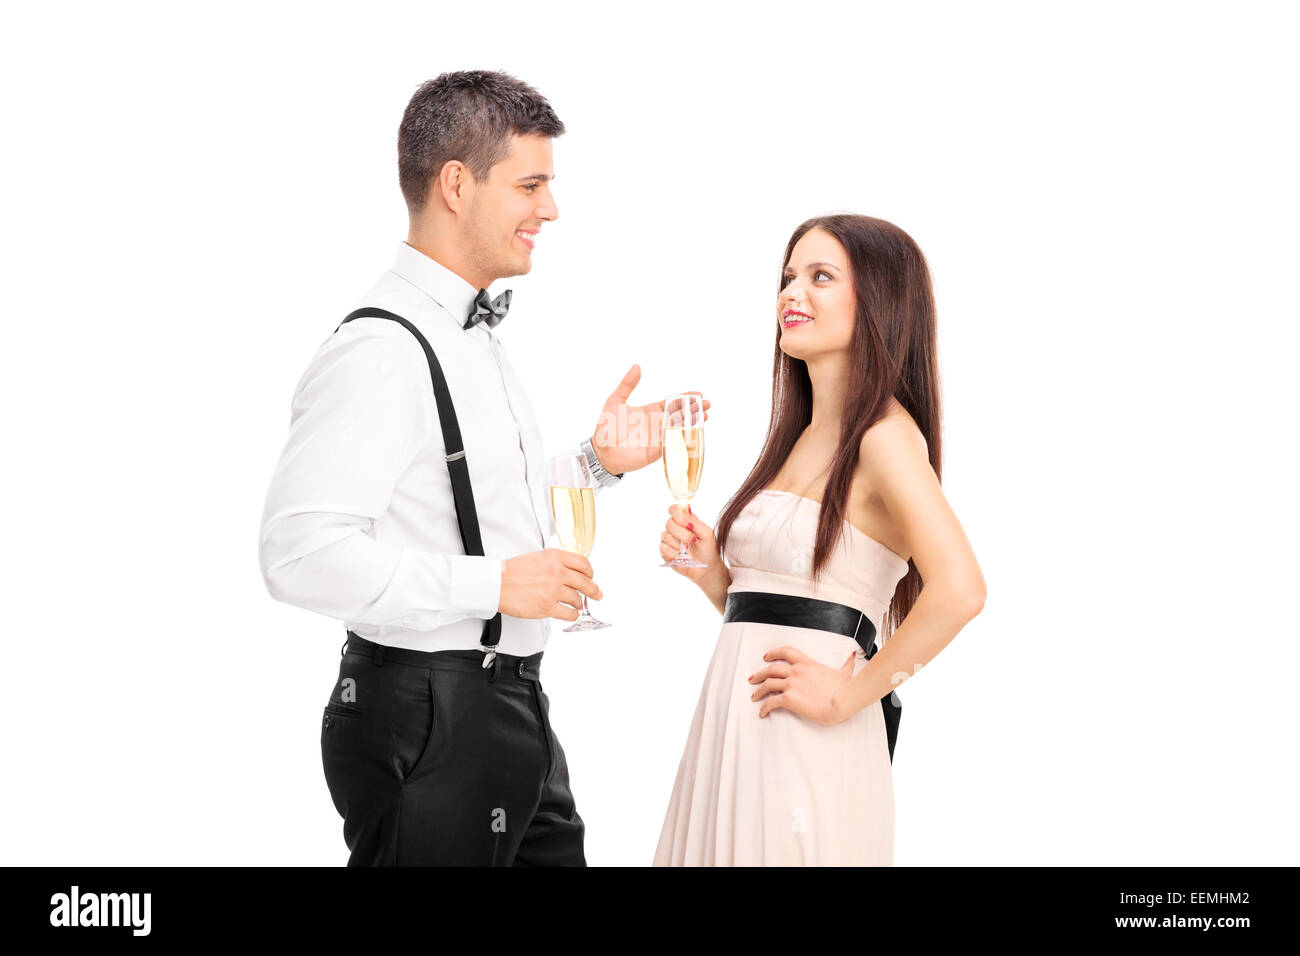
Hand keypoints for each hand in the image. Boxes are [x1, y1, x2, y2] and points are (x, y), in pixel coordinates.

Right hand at [499, 548, 603, 622]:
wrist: (496, 583)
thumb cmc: (512, 571)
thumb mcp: (537, 557)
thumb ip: (555, 562)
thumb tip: (569, 571)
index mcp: (554, 557)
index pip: (583, 563)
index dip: (590, 572)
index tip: (591, 577)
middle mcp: (556, 572)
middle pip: (585, 582)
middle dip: (593, 590)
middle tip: (597, 594)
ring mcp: (553, 590)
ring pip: (577, 599)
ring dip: (578, 603)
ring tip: (576, 605)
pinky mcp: (547, 607)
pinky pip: (569, 613)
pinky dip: (573, 615)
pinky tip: (570, 613)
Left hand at [589, 364, 709, 475]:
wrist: (601, 451)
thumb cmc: (606, 427)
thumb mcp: (616, 401)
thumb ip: (627, 385)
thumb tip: (637, 366)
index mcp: (650, 411)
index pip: (672, 402)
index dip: (685, 398)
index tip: (698, 394)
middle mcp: (657, 423)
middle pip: (680, 415)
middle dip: (694, 409)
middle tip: (707, 404)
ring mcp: (658, 438)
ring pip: (679, 429)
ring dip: (692, 423)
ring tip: (704, 417)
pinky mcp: (656, 452)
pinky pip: (671, 444)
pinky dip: (681, 439)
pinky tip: (691, 434)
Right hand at [658, 504, 720, 583]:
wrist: (707, 568)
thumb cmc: (708, 549)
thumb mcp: (707, 534)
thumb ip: (696, 522)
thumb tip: (686, 509)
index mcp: (685, 521)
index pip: (674, 509)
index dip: (678, 514)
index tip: (686, 523)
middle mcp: (675, 528)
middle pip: (669, 522)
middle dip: (682, 533)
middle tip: (692, 540)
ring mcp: (669, 540)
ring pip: (666, 535)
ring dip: (679, 543)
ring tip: (687, 549)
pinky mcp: (665, 552)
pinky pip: (663, 548)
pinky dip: (674, 552)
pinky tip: (681, 555)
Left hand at [747, 645, 855, 724]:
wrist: (841, 701)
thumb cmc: (844, 689)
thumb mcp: (844, 673)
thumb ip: (846, 664)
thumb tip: (853, 656)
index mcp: (807, 663)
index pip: (786, 652)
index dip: (774, 653)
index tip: (766, 656)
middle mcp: (796, 671)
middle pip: (771, 668)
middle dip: (760, 673)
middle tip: (753, 678)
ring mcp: (791, 684)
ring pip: (767, 683)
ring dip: (759, 690)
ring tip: (754, 696)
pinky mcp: (789, 698)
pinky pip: (770, 702)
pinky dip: (764, 707)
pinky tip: (762, 712)